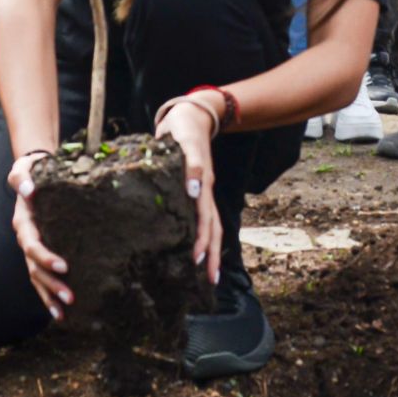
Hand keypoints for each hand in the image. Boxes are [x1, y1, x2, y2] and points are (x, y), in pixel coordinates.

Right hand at [8, 152, 71, 319]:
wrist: (32, 174)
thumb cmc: (32, 171)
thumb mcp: (24, 168)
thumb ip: (23, 178)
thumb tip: (28, 190)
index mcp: (23, 223)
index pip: (33, 245)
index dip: (45, 257)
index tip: (64, 266)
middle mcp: (25, 239)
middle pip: (35, 268)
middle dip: (52, 284)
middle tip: (71, 297)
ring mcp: (31, 248)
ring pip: (37, 278)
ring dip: (49, 296)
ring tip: (64, 313)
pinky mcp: (39, 252)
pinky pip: (41, 277)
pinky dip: (48, 295)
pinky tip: (60, 312)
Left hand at [154, 100, 222, 287]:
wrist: (190, 116)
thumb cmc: (184, 129)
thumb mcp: (186, 142)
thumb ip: (191, 165)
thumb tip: (195, 191)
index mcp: (201, 184)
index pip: (205, 218)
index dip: (203, 240)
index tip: (197, 261)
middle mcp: (203, 190)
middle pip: (213, 228)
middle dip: (213, 254)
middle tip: (211, 280)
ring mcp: (200, 190)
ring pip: (210, 225)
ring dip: (210, 248)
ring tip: (208, 273)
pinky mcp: (194, 188)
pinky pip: (201, 217)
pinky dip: (201, 235)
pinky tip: (195, 248)